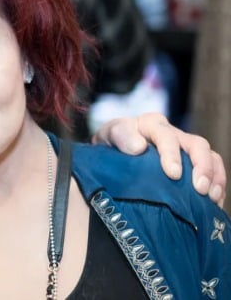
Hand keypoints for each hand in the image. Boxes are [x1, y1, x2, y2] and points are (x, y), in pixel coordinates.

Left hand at [92, 112, 225, 207]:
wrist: (113, 152)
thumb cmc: (112, 143)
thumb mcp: (109, 135)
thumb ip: (120, 136)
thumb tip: (138, 147)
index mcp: (151, 124)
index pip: (166, 136)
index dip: (172, 154)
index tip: (173, 174)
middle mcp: (173, 133)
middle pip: (197, 145)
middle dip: (202, 167)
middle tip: (200, 189)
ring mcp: (186, 148)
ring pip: (210, 156)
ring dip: (214, 177)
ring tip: (211, 197)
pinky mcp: (193, 163)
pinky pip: (214, 170)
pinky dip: (217, 185)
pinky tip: (214, 202)